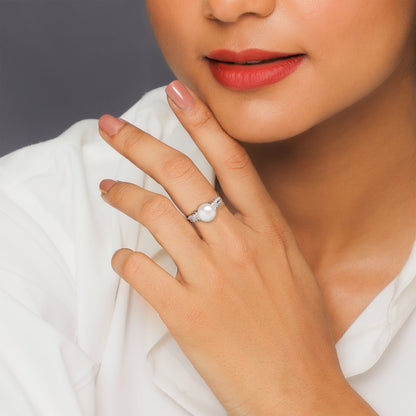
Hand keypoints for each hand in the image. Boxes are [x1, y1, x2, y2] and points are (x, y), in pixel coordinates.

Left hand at [98, 81, 376, 415]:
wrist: (298, 389)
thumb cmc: (298, 330)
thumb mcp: (290, 265)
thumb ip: (260, 231)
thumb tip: (227, 208)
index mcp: (266, 228)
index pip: (230, 158)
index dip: (201, 120)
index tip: (177, 93)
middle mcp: (237, 243)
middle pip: (179, 175)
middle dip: (139, 143)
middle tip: (112, 128)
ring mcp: (210, 276)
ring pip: (152, 214)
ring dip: (122, 195)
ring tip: (107, 188)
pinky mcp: (185, 312)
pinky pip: (139, 269)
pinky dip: (124, 258)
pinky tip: (124, 258)